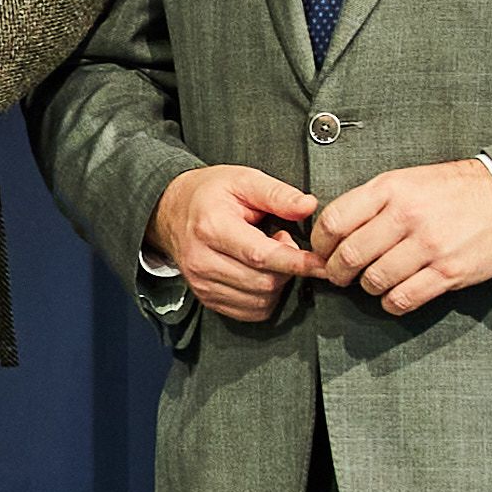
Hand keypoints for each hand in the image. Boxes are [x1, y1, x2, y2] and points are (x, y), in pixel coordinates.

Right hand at [149, 163, 320, 322]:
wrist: (170, 211)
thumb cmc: (210, 193)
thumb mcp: (243, 179)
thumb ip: (277, 194)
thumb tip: (308, 206)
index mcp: (212, 227)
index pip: (261, 255)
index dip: (296, 262)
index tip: (322, 263)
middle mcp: (202, 260)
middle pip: (264, 282)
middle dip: (287, 267)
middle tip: (282, 239)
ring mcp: (202, 284)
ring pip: (260, 300)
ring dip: (277, 282)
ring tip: (267, 254)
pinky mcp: (206, 299)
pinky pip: (251, 311)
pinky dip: (266, 297)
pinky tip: (260, 273)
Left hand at [311, 157, 491, 316]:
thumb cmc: (450, 191)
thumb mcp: (406, 181)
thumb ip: (369, 202)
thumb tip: (330, 232)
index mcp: (391, 188)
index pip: (335, 221)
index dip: (320, 243)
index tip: (323, 252)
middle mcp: (407, 215)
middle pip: (350, 256)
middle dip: (337, 272)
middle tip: (340, 275)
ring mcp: (429, 245)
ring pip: (373, 281)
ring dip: (366, 287)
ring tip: (372, 280)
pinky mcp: (448, 272)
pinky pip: (403, 299)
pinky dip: (391, 302)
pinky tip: (394, 293)